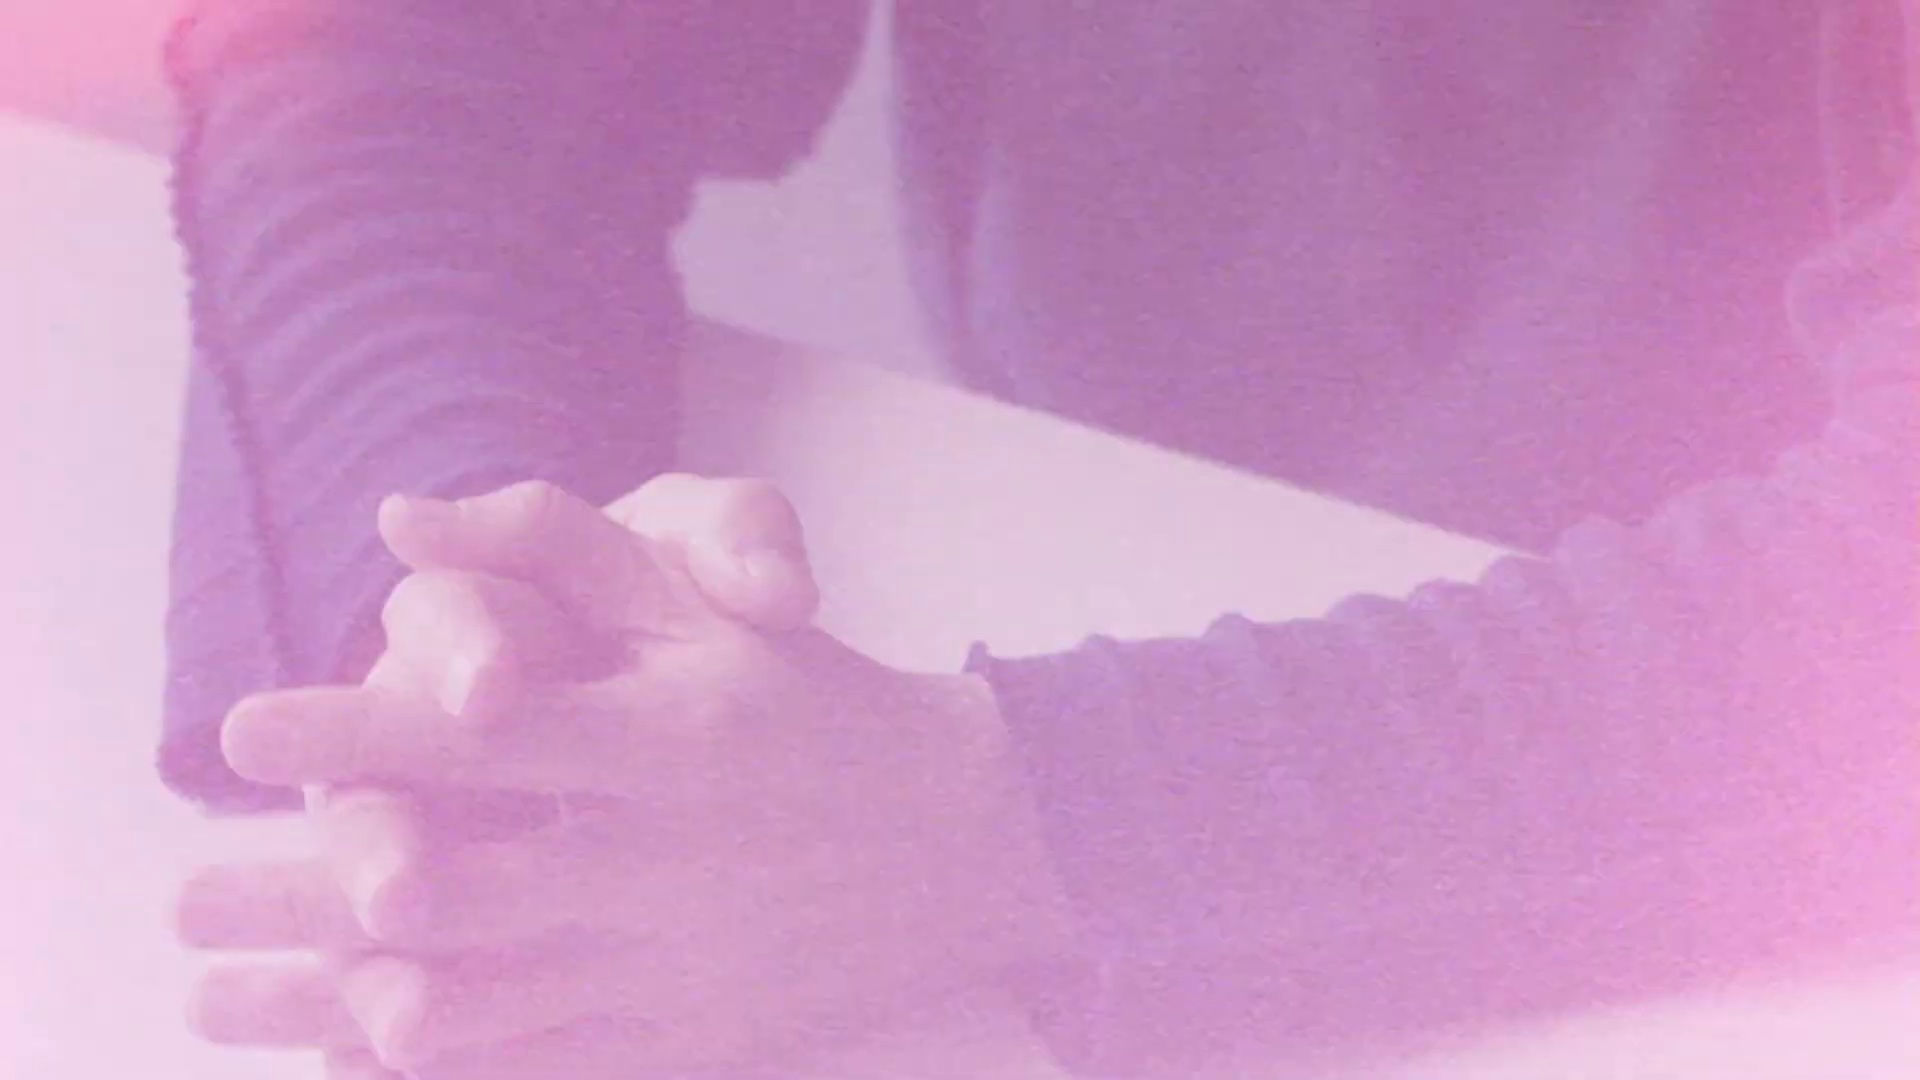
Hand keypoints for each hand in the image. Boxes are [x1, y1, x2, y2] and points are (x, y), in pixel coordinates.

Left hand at [182, 478, 1075, 1074]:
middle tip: (190, 890)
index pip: (487, 735)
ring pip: (485, 1003)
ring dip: (342, 1003)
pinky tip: (364, 1056)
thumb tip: (396, 518)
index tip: (244, 732)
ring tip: (230, 998)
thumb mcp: (698, 601)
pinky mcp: (691, 1040)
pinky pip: (545, 1071)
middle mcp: (665, 860)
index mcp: (667, 738)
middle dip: (309, 889)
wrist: (964, 836)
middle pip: (460, 885)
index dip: (356, 732)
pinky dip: (443, 1073)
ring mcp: (677, 966)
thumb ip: (552, 541)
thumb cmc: (812, 698)